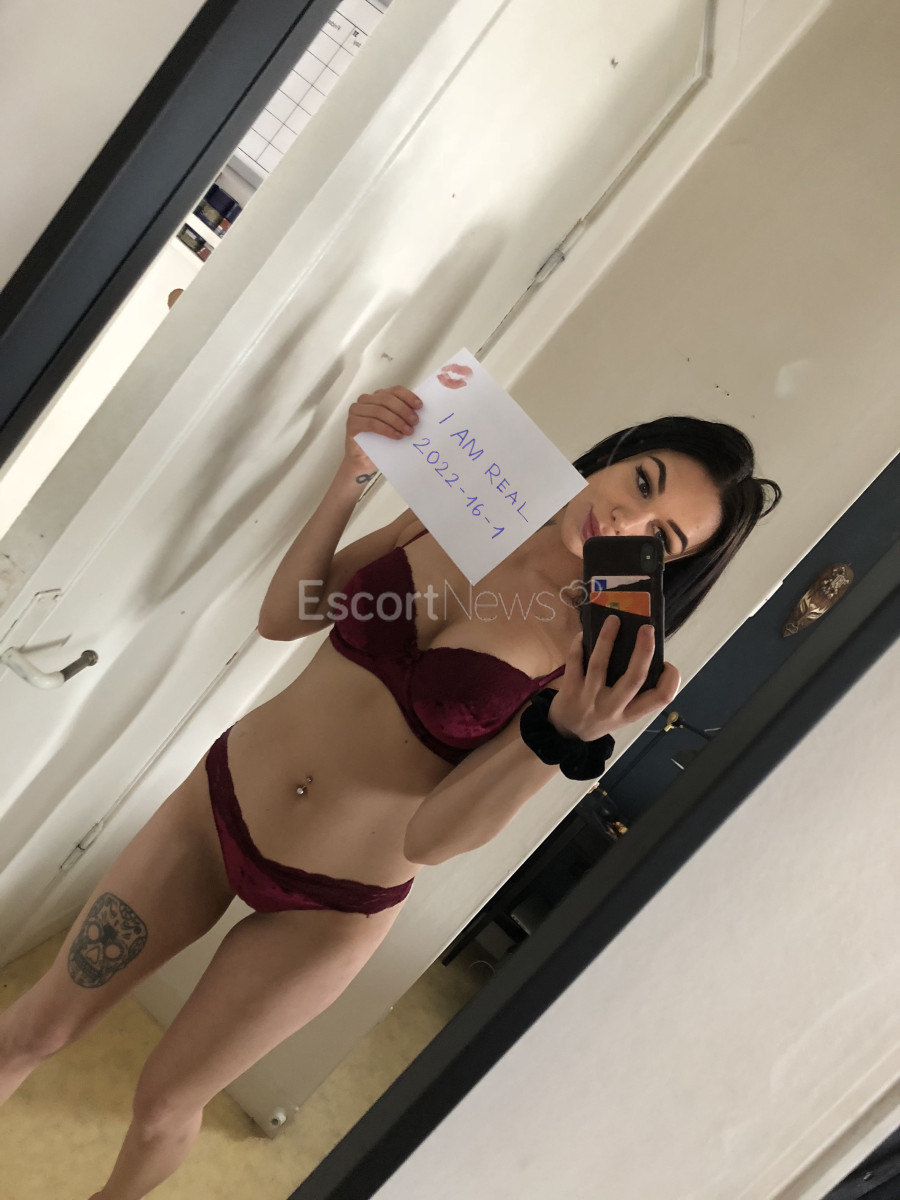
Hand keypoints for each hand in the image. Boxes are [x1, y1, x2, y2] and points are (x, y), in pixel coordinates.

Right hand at [344, 386, 422, 474]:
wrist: (364, 460)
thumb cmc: (381, 441)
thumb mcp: (394, 424)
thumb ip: (403, 415)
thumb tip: (420, 411)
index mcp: (377, 396)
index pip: (394, 390)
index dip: (408, 396)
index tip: (420, 406)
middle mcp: (365, 400)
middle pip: (387, 400)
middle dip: (403, 410)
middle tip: (415, 422)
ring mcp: (356, 411)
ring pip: (379, 411)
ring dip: (396, 421)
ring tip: (408, 431)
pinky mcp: (352, 424)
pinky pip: (372, 424)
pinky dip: (386, 429)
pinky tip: (396, 436)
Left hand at [547, 617, 679, 740]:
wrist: (566, 732)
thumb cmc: (601, 717)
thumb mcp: (622, 715)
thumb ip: (634, 693)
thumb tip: (641, 652)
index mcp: (631, 714)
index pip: (661, 698)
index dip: (671, 679)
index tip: (668, 664)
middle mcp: (612, 708)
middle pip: (634, 678)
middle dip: (643, 651)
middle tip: (647, 628)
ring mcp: (589, 698)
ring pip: (600, 665)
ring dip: (607, 639)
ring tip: (614, 619)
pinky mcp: (570, 689)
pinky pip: (575, 661)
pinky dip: (580, 644)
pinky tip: (585, 632)